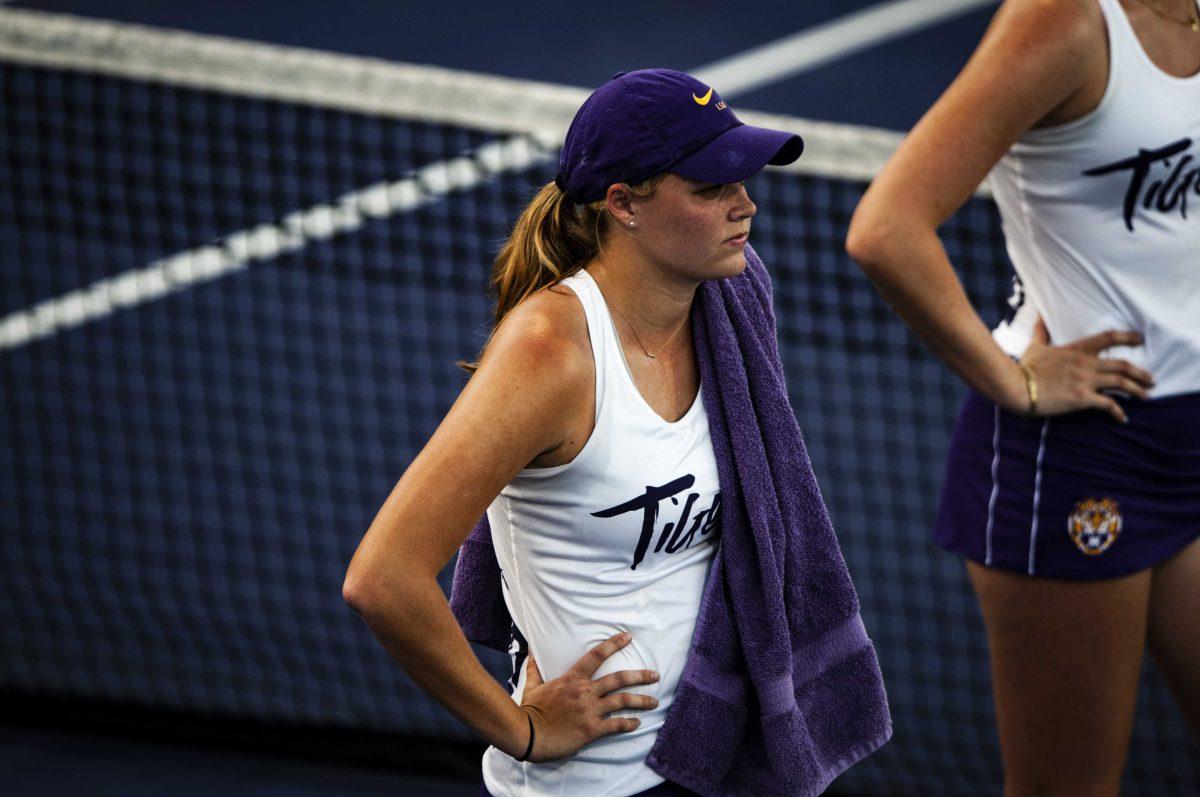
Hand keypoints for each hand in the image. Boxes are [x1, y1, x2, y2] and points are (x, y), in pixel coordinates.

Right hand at [510, 631, 659, 762]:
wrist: (528, 734)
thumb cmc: (530, 710)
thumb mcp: (532, 685)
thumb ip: (535, 668)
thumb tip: (531, 650)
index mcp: (572, 679)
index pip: (596, 655)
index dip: (614, 644)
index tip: (629, 637)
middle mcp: (585, 692)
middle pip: (619, 679)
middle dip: (640, 676)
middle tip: (655, 675)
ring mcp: (590, 711)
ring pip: (623, 701)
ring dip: (641, 700)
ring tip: (654, 701)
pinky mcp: (591, 730)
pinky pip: (616, 725)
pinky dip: (629, 724)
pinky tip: (637, 723)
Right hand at [1013, 320, 1153, 422]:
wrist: (1017, 386)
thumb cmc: (1025, 367)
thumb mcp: (1035, 346)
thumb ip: (1041, 331)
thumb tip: (1038, 313)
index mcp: (1077, 349)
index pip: (1108, 338)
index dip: (1127, 337)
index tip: (1140, 339)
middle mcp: (1086, 363)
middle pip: (1122, 364)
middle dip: (1140, 373)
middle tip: (1151, 380)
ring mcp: (1085, 381)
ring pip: (1121, 383)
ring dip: (1137, 390)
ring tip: (1146, 396)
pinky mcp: (1082, 398)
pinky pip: (1108, 404)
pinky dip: (1119, 412)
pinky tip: (1123, 418)